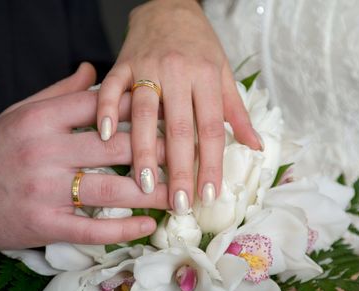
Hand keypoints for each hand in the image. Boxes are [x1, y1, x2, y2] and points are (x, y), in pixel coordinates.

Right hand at [0, 63, 167, 249]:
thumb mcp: (21, 113)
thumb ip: (59, 92)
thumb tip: (94, 70)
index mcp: (41, 119)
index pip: (100, 106)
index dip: (139, 107)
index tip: (169, 110)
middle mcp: (45, 152)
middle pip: (115, 146)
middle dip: (158, 149)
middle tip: (188, 153)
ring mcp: (45, 190)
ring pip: (111, 188)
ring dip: (152, 192)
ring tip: (180, 193)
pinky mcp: (44, 224)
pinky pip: (92, 228)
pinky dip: (124, 228)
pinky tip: (148, 226)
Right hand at [97, 0, 261, 213]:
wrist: (169, 6)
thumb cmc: (200, 44)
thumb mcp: (224, 73)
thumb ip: (236, 112)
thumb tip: (256, 147)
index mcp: (207, 76)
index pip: (211, 128)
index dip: (210, 163)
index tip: (209, 195)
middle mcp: (178, 72)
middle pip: (179, 128)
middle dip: (179, 169)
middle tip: (180, 203)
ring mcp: (147, 66)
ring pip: (143, 113)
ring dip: (142, 150)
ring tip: (145, 184)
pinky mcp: (123, 63)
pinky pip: (111, 87)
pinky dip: (104, 110)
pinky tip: (103, 135)